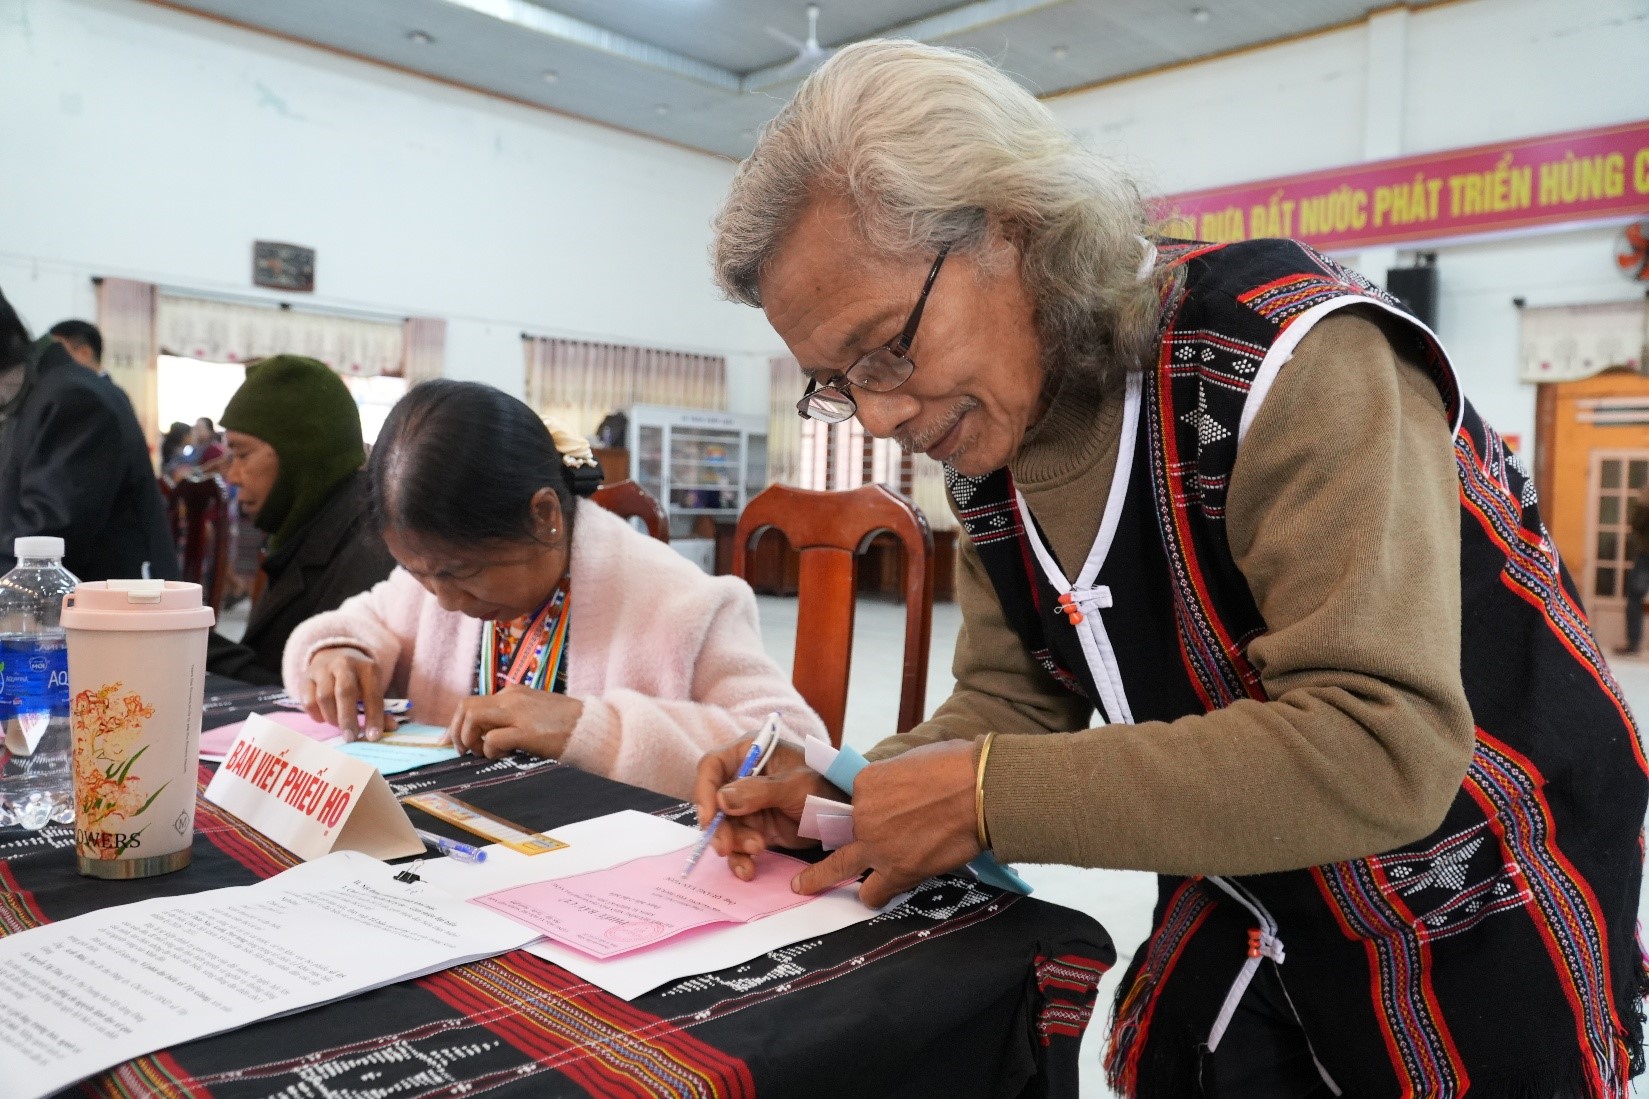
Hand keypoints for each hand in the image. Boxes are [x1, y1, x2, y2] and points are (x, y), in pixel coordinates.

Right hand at [303, 647, 395, 741]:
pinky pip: (308, 700)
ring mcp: (323, 669)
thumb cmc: (358, 679)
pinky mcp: (306, 677)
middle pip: (345, 692)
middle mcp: (344, 664)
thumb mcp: (372, 688)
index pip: (372, 694)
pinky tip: (323, 718)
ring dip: (331, 717)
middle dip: (348, 718)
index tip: (373, 737)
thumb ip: (379, 708)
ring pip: (324, 697)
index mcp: (367, 667)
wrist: (334, 655)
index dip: (374, 717)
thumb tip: (392, 727)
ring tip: (338, 725)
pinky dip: (315, 714)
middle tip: (350, 738)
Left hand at [446, 685, 583, 759]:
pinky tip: (502, 756)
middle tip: (463, 752)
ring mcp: (518, 713)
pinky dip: (489, 750)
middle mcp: (512, 698)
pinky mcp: (527, 732)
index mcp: (513, 693)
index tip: (452, 743)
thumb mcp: (535, 712)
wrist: (593, 728)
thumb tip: (485, 734)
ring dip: (468, 739)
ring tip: (480, 754)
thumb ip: (511, 716)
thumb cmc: (565, 725)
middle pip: (466, 707)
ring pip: (473, 718)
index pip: (472, 703)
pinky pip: (492, 739)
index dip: (457, 725)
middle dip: (457, 731)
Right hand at [692, 737, 841, 881]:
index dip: (704, 790)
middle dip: (720, 827)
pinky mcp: (755, 828)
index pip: (712, 766)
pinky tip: (748, 869)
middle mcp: (743, 777)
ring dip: (734, 843)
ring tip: (757, 849)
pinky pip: (738, 844)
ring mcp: (748, 805)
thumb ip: (759, 791)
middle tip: (727, 848)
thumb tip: (721, 799)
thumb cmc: (827, 788)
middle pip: (713, 802)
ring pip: (724, 827)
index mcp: (750, 753)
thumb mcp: (796, 786)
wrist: (848, 816)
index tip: (708, 817)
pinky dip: (740, 858)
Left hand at [793, 739, 982, 907]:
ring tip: (815, 888)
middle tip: (800, 867)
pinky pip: (874, 893)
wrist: (980, 791)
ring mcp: (876, 846)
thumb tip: (898, 790)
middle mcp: (863, 814)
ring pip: (839, 869)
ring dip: (830, 878)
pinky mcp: (897, 871)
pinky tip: (881, 893)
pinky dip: (878, 894)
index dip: (855, 810)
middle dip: (813, 842)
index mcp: (865, 782)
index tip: (858, 816)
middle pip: (826, 833)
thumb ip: (894, 779)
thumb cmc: (956, 767)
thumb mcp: (912, 761)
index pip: (848, 800)